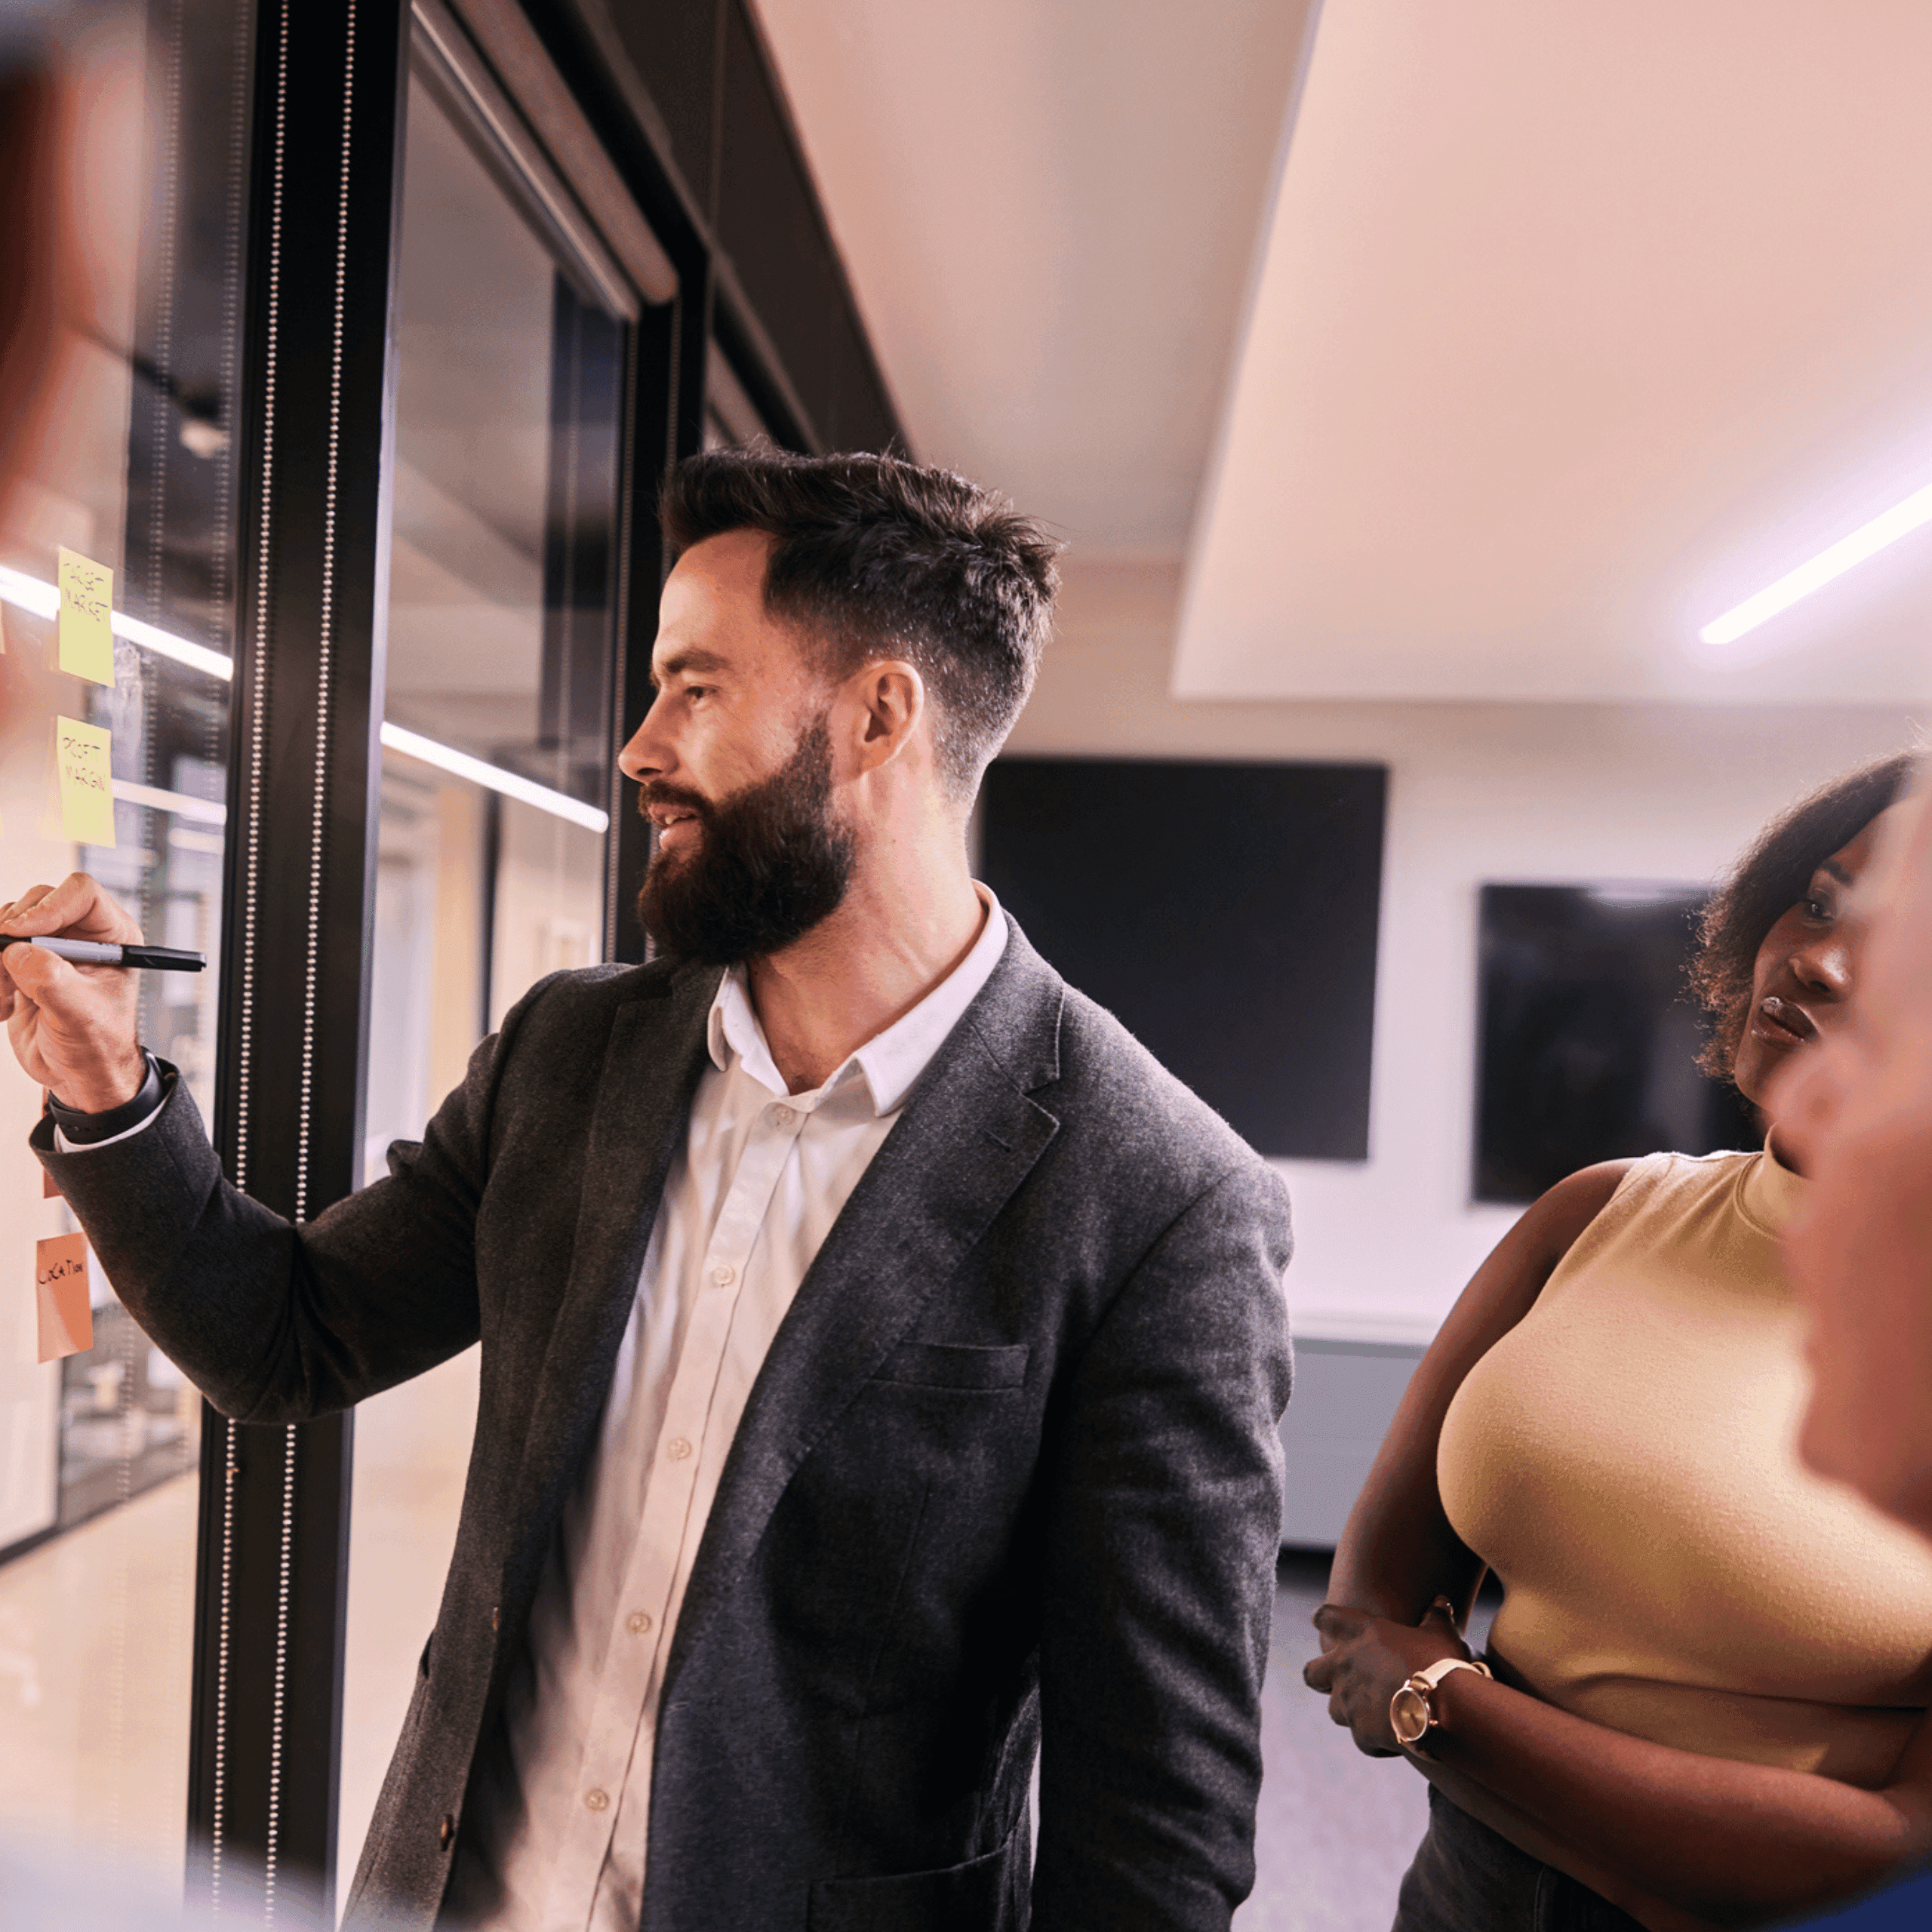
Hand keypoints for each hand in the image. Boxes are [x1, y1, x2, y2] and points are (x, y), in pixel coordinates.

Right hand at [0, 874, 146, 1111]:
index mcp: (113, 936)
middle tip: (6, 967)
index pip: (81, 893)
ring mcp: (50, 945)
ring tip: (8, 998)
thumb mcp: (80, 1017)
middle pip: (37, 901)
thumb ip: (51, 980)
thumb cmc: (96, 1046)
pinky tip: (4, 1006)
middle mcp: (82, 934)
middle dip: (13, 933)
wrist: (76, 1074)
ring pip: (7, 923)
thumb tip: (17, 950)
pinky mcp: (22, 962)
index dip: (48, 906)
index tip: (21, 933)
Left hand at [1302, 1598, 1471, 1756]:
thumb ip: (1435, 1617)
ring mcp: (1349, 1703)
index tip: (1319, 1620)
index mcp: (1360, 1635)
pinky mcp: (1361, 1734)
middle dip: (1319, 1676)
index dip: (1323, 1619)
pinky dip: (1375, 1739)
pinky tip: (1396, 1737)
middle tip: (1332, 1678)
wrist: (1445, 1708)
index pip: (1326, 1618)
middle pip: (1312, 1672)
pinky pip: (1363, 1738)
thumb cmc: (1440, 1663)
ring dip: (1349, 1710)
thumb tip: (1441, 1602)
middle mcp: (1345, 1667)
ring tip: (1372, 1712)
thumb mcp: (1439, 1633)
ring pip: (1334, 1709)